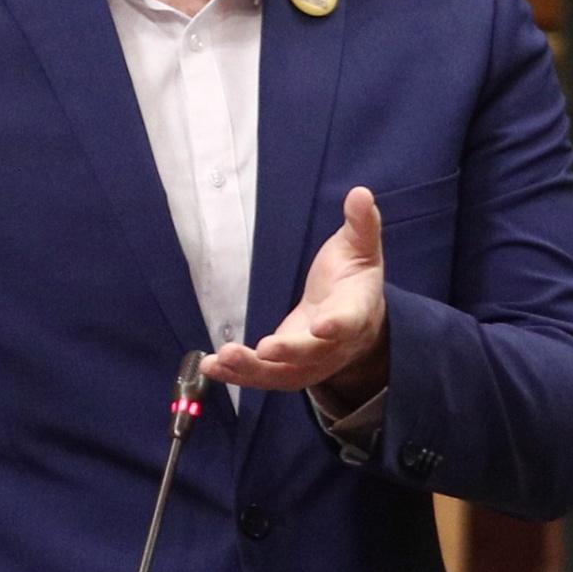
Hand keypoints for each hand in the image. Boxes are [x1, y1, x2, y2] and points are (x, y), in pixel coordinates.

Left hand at [203, 186, 387, 402]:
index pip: (349, 321)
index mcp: (356, 311)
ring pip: (285, 374)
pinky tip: (211, 367)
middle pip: (313, 355)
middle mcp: (335, 344)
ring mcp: (311, 361)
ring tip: (220, 361)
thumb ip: (361, 224)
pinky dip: (238, 376)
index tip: (321, 326)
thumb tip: (361, 193)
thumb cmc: (354, 278)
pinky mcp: (288, 368)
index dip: (337, 325)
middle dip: (288, 353)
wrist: (358, 320)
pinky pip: (266, 377)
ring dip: (253, 371)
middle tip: (263, 349)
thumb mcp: (360, 248)